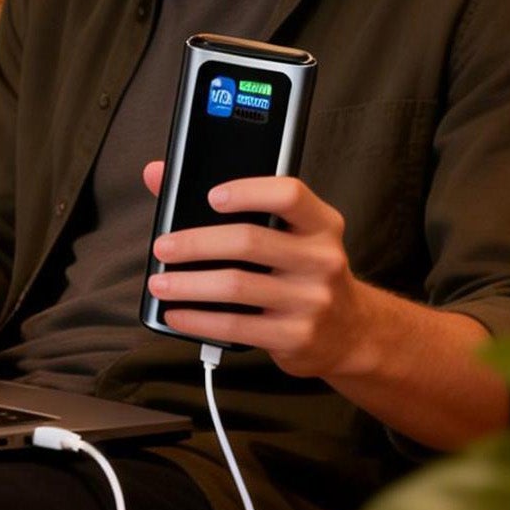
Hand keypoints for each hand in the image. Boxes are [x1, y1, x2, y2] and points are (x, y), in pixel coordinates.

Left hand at [144, 160, 381, 380]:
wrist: (351, 331)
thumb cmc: (303, 272)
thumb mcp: (290, 234)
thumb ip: (235, 202)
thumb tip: (158, 173)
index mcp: (321, 224)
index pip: (290, 194)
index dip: (248, 191)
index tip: (212, 196)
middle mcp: (322, 259)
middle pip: (249, 241)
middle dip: (196, 243)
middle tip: (163, 247)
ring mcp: (311, 300)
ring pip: (236, 286)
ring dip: (188, 285)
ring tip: (159, 283)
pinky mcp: (295, 336)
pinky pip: (236, 327)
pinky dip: (197, 319)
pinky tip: (175, 314)